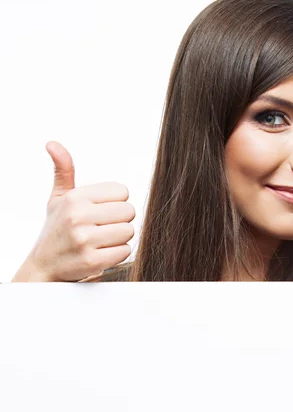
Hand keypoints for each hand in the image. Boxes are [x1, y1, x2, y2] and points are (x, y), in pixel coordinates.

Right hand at [12, 141, 134, 281]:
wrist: (44, 266)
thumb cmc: (57, 229)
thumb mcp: (58, 198)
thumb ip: (64, 171)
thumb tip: (53, 144)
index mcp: (75, 198)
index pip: (122, 191)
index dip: (116, 202)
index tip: (102, 211)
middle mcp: (79, 216)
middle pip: (129, 211)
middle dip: (120, 220)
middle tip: (103, 227)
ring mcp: (85, 239)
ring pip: (129, 231)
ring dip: (120, 238)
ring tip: (102, 240)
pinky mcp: (93, 261)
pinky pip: (125, 251)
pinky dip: (117, 253)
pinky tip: (102, 253)